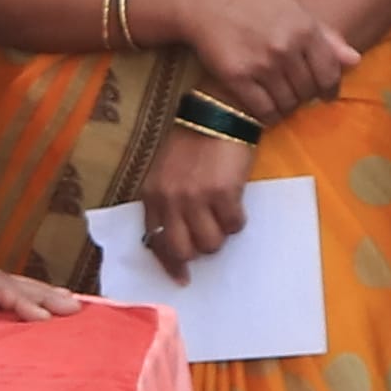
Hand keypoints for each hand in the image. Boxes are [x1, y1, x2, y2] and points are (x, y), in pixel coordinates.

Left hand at [136, 126, 253, 275]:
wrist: (217, 114)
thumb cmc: (193, 145)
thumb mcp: (167, 174)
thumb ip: (167, 204)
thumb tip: (179, 241)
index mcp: (153, 195)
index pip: (156, 242)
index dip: (170, 262)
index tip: (182, 275)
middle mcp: (171, 200)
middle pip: (183, 250)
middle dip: (198, 251)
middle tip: (209, 238)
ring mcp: (196, 198)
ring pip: (211, 243)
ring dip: (220, 235)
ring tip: (223, 215)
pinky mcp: (223, 193)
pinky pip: (233, 226)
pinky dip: (237, 220)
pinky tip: (235, 204)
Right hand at [146, 0, 355, 124]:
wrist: (209, 6)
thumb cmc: (257, 7)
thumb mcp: (295, 11)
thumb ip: (327, 36)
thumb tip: (355, 61)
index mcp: (304, 28)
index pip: (329, 72)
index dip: (330, 89)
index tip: (326, 96)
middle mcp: (286, 47)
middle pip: (308, 91)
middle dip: (305, 96)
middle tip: (296, 93)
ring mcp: (261, 64)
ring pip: (288, 103)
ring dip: (287, 107)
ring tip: (280, 99)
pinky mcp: (238, 78)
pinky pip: (264, 110)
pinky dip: (269, 116)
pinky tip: (267, 111)